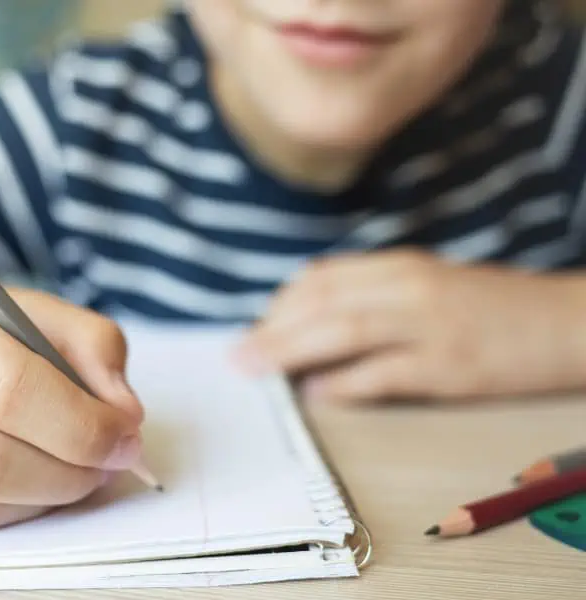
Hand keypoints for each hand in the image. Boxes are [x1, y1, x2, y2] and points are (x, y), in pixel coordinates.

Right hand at [0, 271, 142, 531]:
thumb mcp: (27, 306)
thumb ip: (91, 344)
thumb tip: (126, 413)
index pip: (5, 385)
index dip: (79, 421)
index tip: (125, 432)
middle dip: (70, 469)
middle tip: (112, 459)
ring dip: (48, 495)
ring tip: (82, 470)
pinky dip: (16, 506)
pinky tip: (37, 479)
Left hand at [234, 250, 585, 404]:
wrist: (570, 321)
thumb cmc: (494, 307)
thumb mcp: (432, 286)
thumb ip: (376, 299)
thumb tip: (318, 329)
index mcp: (403, 266)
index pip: (324, 278)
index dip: (281, 303)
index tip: (257, 327)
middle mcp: (410, 288)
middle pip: (322, 302)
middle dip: (272, 328)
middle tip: (237, 355)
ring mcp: (430, 325)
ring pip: (342, 330)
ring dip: (290, 351)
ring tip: (256, 370)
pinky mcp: (450, 366)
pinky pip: (382, 373)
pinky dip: (343, 383)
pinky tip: (315, 394)